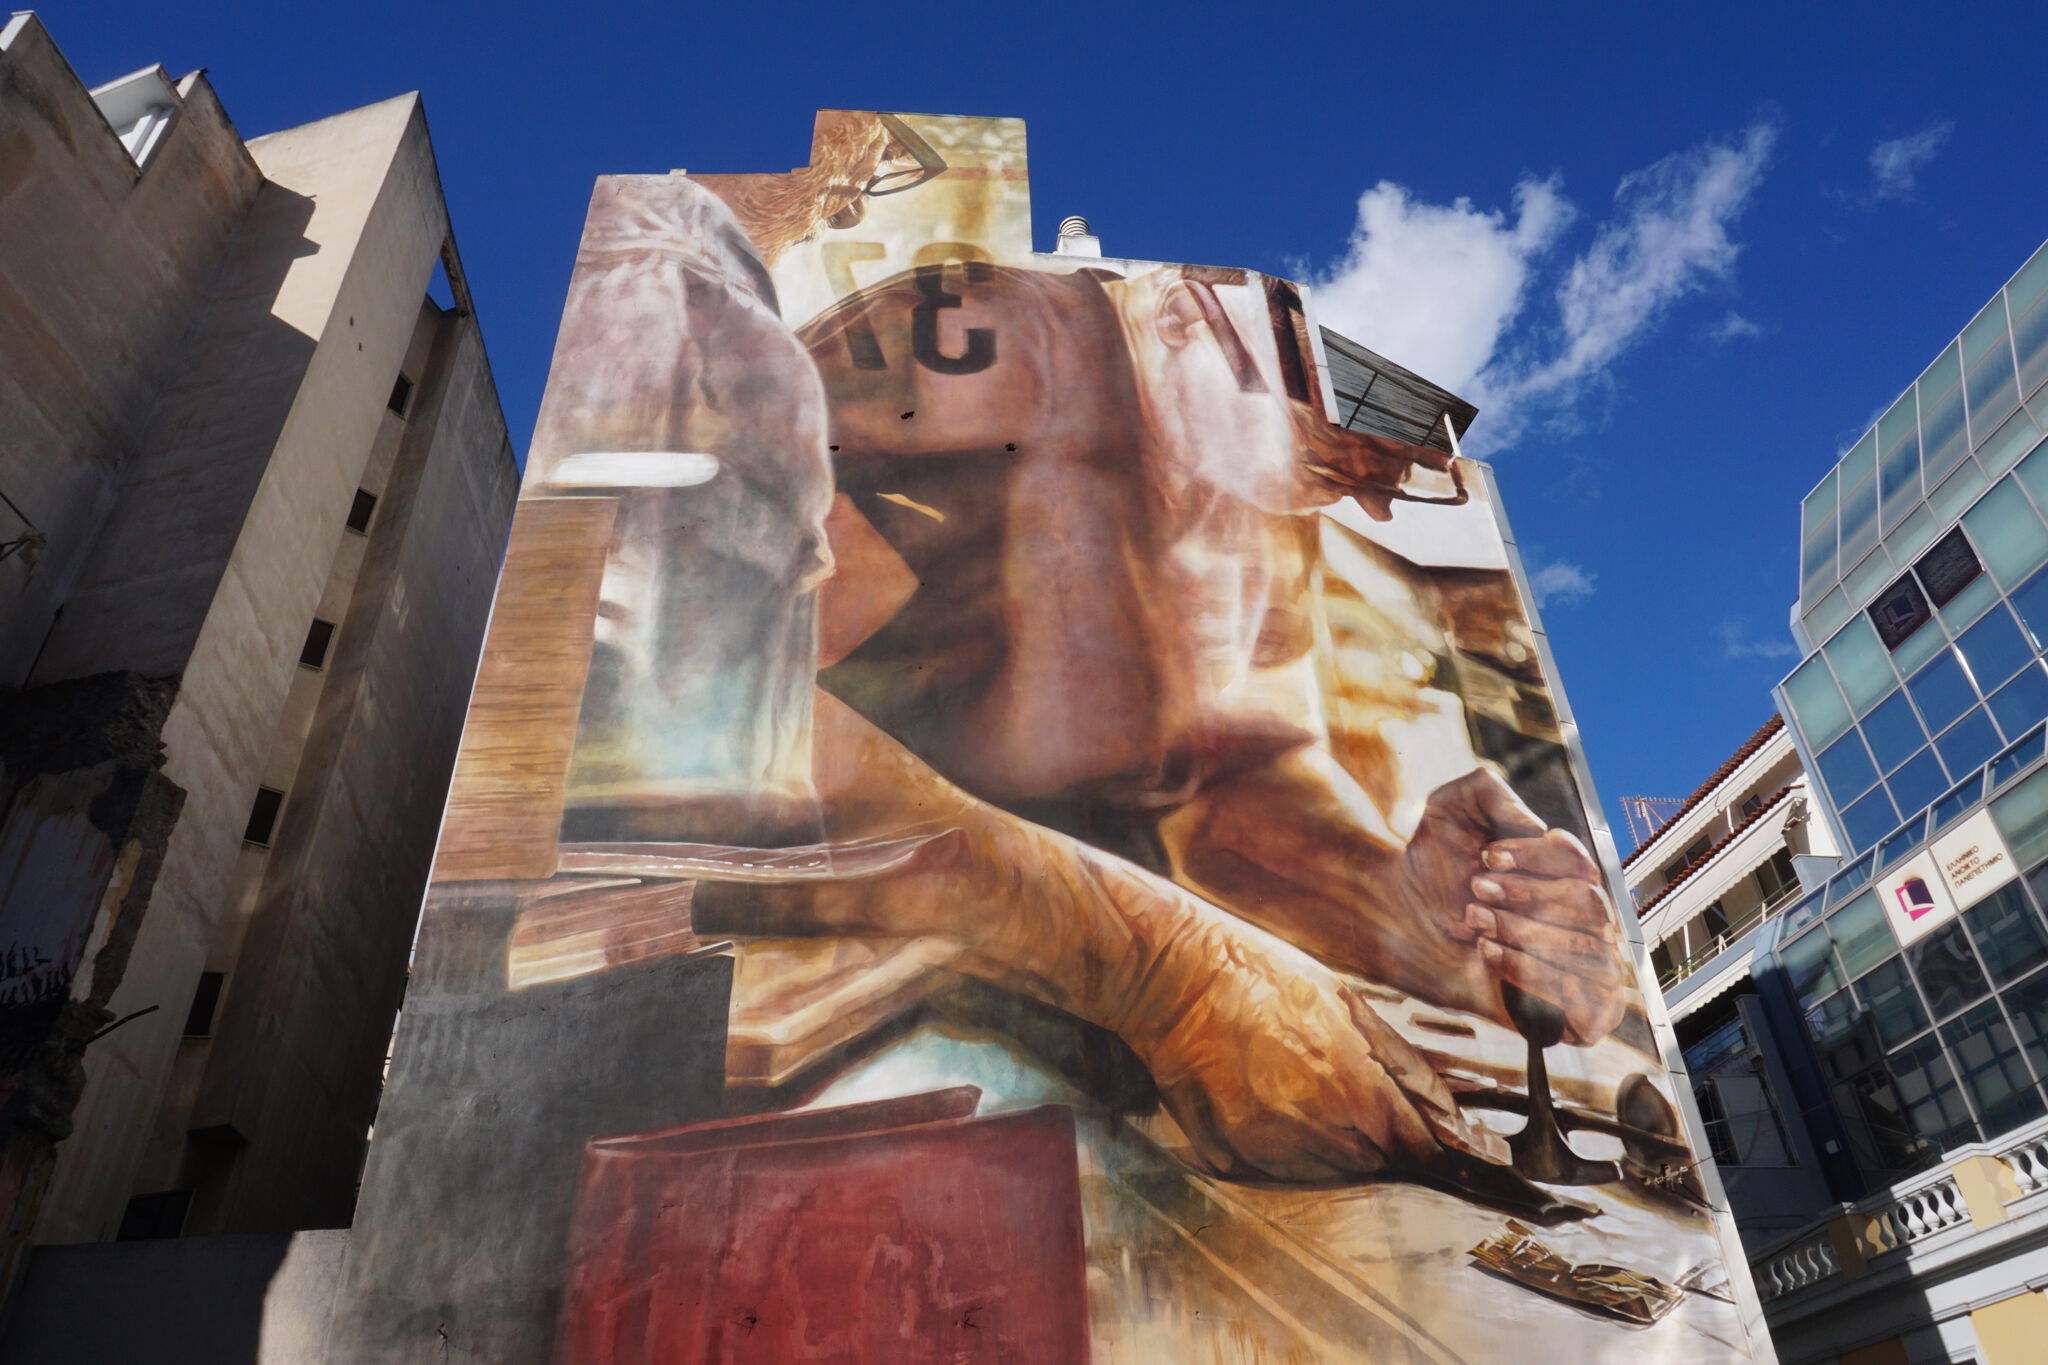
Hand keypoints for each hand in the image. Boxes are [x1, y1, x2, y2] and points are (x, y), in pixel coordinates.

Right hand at [1125, 914, 1506, 1181]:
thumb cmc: (1262, 976)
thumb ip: (1404, 1065)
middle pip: (1371, 1162)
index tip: (1441, 1146)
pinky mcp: (1227, 1152)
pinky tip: (1265, 1098)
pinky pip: (1274, 1169)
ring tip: (1298, 1085)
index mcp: (1349, 1085)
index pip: (1413, 1146)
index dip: (1431, 1146)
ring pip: (1323, 1170)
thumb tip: (1449, 1115)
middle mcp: (1310, 1126)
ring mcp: (1265, 1145)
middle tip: (1344, 1086)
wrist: (1174, 977)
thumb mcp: (1348, 1003)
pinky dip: (1282, 1147)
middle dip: (1374, 1134)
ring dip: (1328, 1142)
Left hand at [1402, 770, 1626, 1044]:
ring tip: (1472, 923)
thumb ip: (1487, 789)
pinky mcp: (1577, 1007)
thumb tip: (1536, 826)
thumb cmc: (1433, 861)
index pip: (1579, 860)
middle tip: (1473, 891)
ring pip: (1583, 947)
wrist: (1401, 921)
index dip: (1536, 857)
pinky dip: (1531, 974)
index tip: (1486, 856)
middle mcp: (1585, 913)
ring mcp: (1586, 961)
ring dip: (1523, 933)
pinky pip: (1579, 995)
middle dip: (1526, 897)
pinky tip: (1485, 955)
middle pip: (1588, 903)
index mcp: (1566, 868)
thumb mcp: (1449, 807)